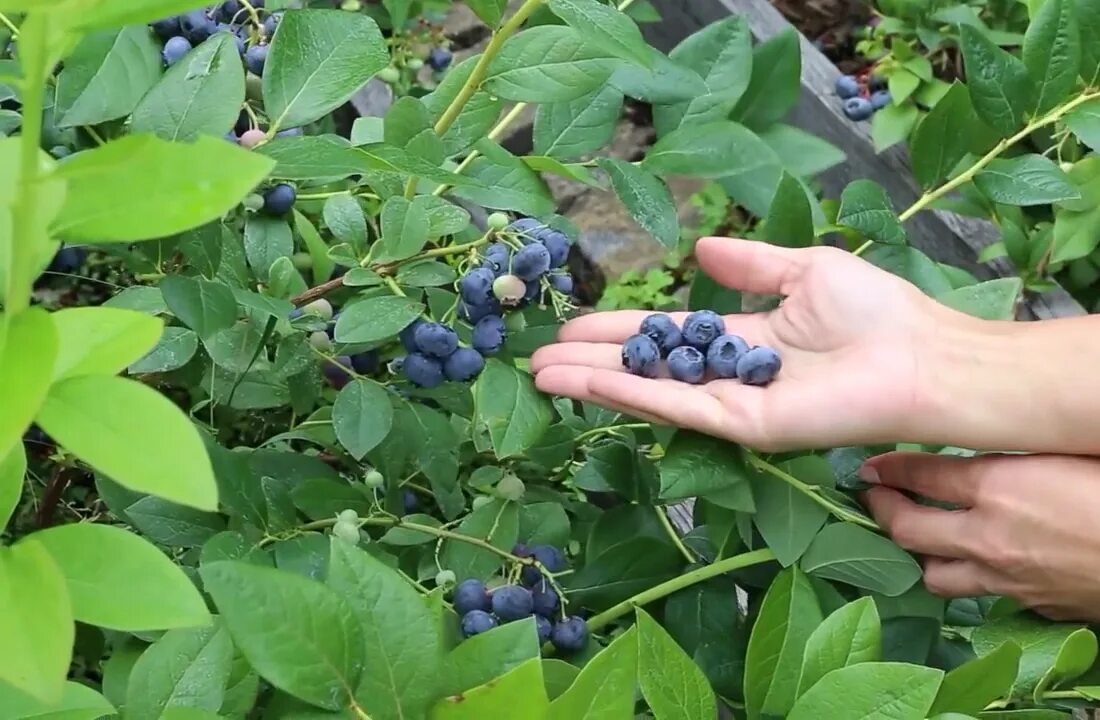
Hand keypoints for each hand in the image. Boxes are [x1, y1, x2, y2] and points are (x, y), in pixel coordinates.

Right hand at [531, 237, 965, 450]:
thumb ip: (749, 264)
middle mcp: (729, 376)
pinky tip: (586, 383)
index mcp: (743, 340)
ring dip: (593, 383)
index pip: (664, 337)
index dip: (617, 331)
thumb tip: (698, 250)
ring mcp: (733, 405)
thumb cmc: (877, 312)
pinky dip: (628, 396)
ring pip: (648, 392)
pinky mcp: (743, 426)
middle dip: (590, 362)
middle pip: (645, 368)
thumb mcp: (803, 269)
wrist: (922, 356)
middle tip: (535, 357)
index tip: (570, 325)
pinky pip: (676, 408)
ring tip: (541, 373)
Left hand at [862, 452, 1099, 621]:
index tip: (869, 462)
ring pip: (935, 574)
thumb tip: (989, 432)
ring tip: (913, 535)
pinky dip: (967, 578)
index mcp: (997, 486)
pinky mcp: (1032, 603)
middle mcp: (988, 535)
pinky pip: (981, 593)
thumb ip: (1021, 448)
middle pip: (908, 528)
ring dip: (919, 554)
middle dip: (883, 510)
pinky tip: (971, 564)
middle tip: (872, 498)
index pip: (919, 473)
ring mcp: (1006, 577)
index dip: (888, 466)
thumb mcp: (1063, 451)